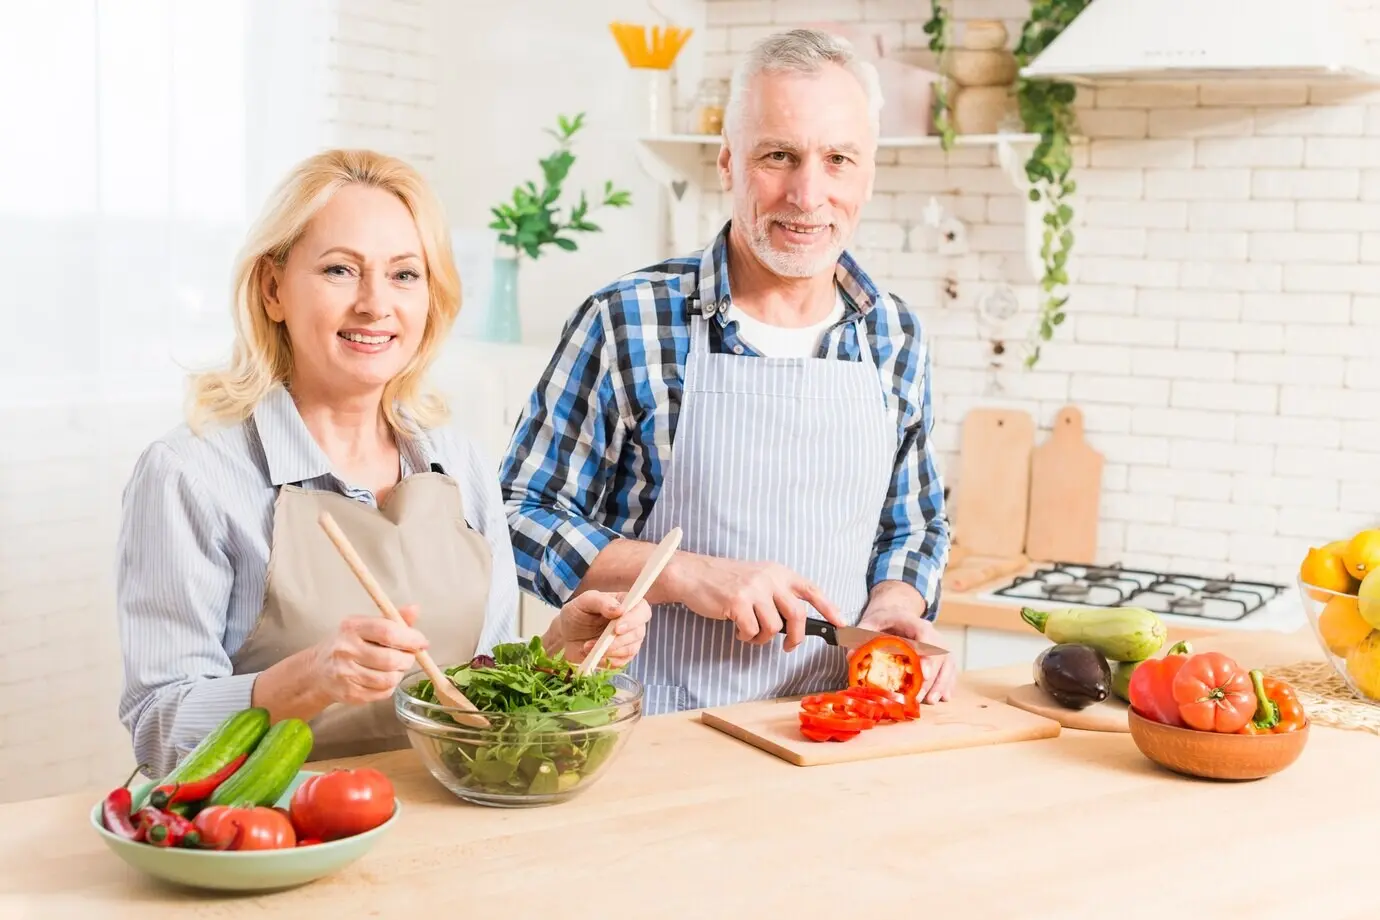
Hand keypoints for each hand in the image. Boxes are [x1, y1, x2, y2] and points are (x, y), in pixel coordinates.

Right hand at [308, 605, 428, 705]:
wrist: (318, 670)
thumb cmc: (348, 644)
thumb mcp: (366, 626)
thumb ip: (392, 620)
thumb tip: (415, 609)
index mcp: (352, 627)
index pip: (387, 632)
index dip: (410, 638)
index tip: (421, 642)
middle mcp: (346, 650)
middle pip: (390, 659)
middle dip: (407, 659)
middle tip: (408, 656)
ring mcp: (346, 673)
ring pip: (388, 679)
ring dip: (399, 674)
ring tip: (395, 668)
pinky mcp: (349, 693)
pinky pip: (382, 693)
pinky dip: (390, 687)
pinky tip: (383, 679)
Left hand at [555, 591, 651, 667]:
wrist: (565, 635)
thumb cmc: (576, 614)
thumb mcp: (584, 602)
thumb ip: (602, 602)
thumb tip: (620, 610)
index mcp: (626, 603)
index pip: (642, 609)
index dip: (633, 620)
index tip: (617, 628)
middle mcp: (632, 622)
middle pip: (638, 632)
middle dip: (618, 640)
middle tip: (598, 642)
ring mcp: (629, 641)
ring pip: (630, 649)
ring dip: (609, 651)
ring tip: (587, 647)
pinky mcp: (622, 657)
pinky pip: (621, 662)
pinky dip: (606, 660)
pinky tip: (593, 655)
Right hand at [670, 554, 843, 650]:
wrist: (694, 574)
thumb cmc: (725, 580)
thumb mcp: (758, 577)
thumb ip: (777, 593)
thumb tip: (796, 622)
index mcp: (778, 572)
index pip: (811, 590)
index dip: (829, 608)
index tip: (840, 623)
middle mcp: (770, 578)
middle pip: (797, 615)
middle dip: (796, 638)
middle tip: (789, 646)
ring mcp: (754, 589)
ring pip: (773, 628)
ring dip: (762, 638)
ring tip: (750, 632)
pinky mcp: (738, 602)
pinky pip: (752, 632)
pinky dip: (746, 637)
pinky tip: (737, 630)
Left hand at [856, 606, 954, 703]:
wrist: (897, 612)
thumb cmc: (883, 619)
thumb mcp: (869, 622)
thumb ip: (861, 637)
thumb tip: (851, 656)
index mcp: (913, 622)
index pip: (925, 635)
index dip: (927, 655)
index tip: (924, 673)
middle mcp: (931, 632)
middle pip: (939, 654)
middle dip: (931, 678)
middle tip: (920, 697)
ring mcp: (939, 643)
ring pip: (947, 663)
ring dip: (941, 683)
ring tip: (931, 701)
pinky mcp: (941, 654)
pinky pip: (949, 668)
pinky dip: (947, 682)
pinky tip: (944, 697)